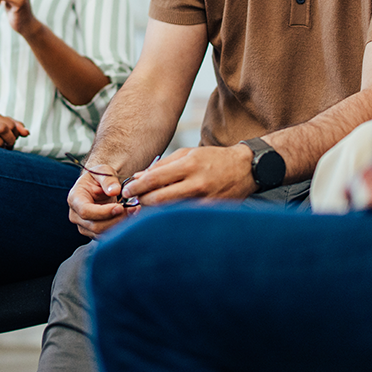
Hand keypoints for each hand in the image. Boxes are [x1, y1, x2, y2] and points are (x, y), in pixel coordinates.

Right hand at [67, 165, 127, 237]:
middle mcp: (76, 215)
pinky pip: (106, 236)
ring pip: (101, 234)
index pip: (85, 211)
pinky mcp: (93, 232)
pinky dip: (120, 228)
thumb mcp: (103, 171)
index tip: (119, 207)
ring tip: (133, 210)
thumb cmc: (98, 177)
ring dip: (120, 225)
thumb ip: (108, 180)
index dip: (103, 212)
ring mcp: (84, 226)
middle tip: (132, 208)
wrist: (98, 185)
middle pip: (95, 226)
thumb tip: (115, 191)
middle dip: (115, 219)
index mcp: (75, 198)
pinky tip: (129, 216)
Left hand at [121, 144, 255, 205]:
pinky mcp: (210, 212)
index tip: (126, 191)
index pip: (154, 179)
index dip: (136, 187)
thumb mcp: (187, 154)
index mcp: (189, 165)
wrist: (244, 169)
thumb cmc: (213, 159)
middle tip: (133, 202)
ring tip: (146, 208)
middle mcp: (196, 183)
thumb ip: (162, 165)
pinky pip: (183, 217)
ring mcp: (204, 200)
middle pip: (158, 199)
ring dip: (153, 211)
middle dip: (141, 201)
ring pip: (169, 211)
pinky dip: (170, 217)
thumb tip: (138, 177)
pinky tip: (164, 215)